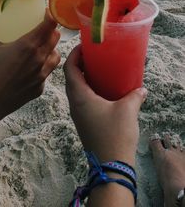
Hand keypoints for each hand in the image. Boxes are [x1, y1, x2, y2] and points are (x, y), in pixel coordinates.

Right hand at [0, 11, 59, 123]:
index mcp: (29, 46)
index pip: (50, 25)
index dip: (51, 16)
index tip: (47, 13)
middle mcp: (39, 59)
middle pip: (55, 39)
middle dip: (51, 31)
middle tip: (43, 28)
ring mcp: (41, 75)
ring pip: (56, 56)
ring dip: (51, 49)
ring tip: (42, 48)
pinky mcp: (40, 88)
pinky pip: (47, 73)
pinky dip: (43, 67)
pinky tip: (33, 68)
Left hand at [64, 45, 146, 165]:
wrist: (110, 166)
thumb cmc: (115, 135)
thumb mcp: (127, 110)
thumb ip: (134, 95)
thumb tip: (140, 88)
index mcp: (79, 96)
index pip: (69, 68)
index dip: (74, 54)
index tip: (84, 45)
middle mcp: (75, 103)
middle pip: (71, 77)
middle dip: (80, 63)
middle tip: (94, 54)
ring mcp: (78, 114)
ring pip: (76, 89)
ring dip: (84, 77)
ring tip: (100, 68)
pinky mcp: (84, 122)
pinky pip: (82, 99)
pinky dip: (89, 89)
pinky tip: (104, 89)